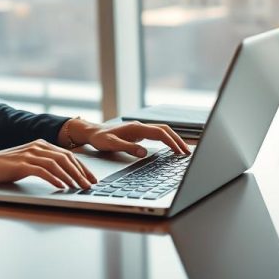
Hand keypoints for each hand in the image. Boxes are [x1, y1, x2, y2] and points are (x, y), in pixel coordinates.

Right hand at [0, 139, 97, 188]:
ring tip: (79, 187)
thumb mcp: (27, 162)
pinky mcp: (22, 164)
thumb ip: (42, 164)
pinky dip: (55, 179)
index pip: (68, 154)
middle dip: (81, 172)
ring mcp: (30, 154)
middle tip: (90, 185)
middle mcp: (38, 146)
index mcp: (41, 144)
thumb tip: (61, 176)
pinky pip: (43, 171)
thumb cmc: (4, 166)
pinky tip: (62, 187)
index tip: (91, 178)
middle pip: (66, 158)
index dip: (82, 167)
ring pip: (58, 164)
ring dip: (71, 177)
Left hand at [70, 119, 190, 157]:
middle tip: (187, 153)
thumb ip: (128, 148)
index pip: (160, 133)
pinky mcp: (139, 132)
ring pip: (162, 131)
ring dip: (173, 139)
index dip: (171, 142)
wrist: (92, 132)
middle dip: (177, 140)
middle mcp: (140, 126)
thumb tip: (144, 153)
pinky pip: (157, 134)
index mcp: (136, 128)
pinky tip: (170, 147)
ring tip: (182, 151)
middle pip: (165, 130)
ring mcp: (140, 128)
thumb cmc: (100, 139)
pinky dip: (166, 139)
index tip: (179, 152)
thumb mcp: (111, 144)